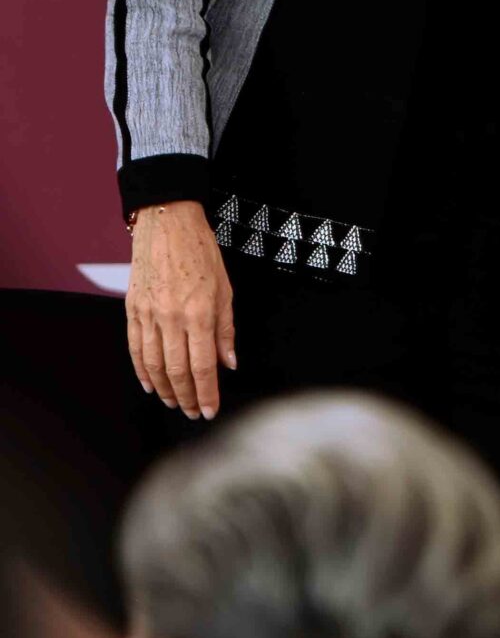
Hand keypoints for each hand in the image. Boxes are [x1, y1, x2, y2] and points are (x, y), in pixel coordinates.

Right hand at [126, 202, 233, 418]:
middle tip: (193, 412)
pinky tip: (151, 384)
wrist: (167, 225)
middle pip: (177, 371)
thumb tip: (228, 362)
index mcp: (199, 313)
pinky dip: (142, 370)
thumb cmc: (201, 253)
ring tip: (175, 402)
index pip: (202, 366)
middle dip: (186, 397)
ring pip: (154, 364)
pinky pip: (136, 348)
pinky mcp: (132, 310)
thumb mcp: (226, 288)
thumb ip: (226, 329)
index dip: (206, 392)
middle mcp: (171, 318)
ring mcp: (148, 315)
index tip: (210, 410)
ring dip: (165, 389)